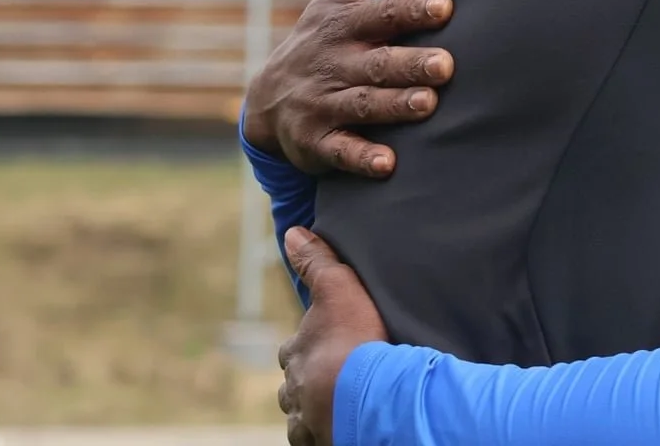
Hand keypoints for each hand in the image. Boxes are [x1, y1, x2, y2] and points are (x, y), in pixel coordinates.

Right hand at [243, 0, 454, 177]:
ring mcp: (324, 103)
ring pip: (363, 104)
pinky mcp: (316, 142)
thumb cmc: (323, 37)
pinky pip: (340, 151)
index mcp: (348, 25)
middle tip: (447, 65)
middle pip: (378, 62)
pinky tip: (389, 165)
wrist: (269, 98)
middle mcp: (336, 63)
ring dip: (395, 106)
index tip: (446, 5)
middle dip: (411, 63)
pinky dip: (363, 158)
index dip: (413, 9)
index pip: (383, 14)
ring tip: (428, 104)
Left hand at [280, 228, 388, 445]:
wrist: (367, 398)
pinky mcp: (320, 441)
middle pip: (296, 383)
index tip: (331, 341)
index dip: (310, 343)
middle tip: (340, 374)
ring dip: (318, 407)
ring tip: (344, 402)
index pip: (294, 347)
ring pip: (304, 413)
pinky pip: (317, 437)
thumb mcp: (339, 289)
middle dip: (312, 379)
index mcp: (295, 352)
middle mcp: (293, 389)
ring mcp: (305, 419)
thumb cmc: (354, 342)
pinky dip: (327, 430)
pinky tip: (343, 424)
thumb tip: (292, 233)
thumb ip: (317, 262)